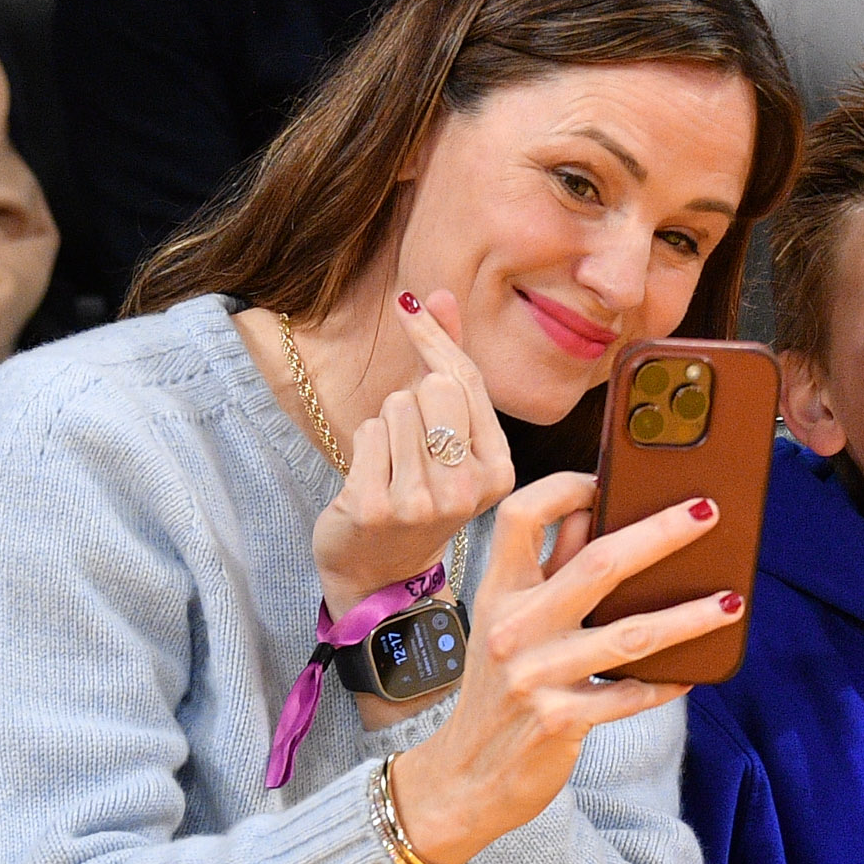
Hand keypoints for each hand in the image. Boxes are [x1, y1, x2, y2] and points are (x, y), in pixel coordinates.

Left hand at [311, 291, 519, 619]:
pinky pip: (368, 433)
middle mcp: (469, 489)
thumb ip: (446, 362)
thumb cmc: (414, 490)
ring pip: (397, 407)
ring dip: (385, 425)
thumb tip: (438, 294)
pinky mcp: (379, 508)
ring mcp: (425, 502)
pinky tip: (370, 480)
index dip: (435, 337)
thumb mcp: (443, 431)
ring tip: (391, 466)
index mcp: (499, 470)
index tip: (411, 306)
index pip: (467, 379)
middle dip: (412, 396)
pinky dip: (363, 446)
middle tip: (408, 440)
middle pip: (434, 386)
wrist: (378, 569)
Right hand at [384, 470, 744, 863]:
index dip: (567, 487)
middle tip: (707, 513)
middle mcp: (513, 628)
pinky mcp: (560, 720)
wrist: (461, 778)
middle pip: (598, 562)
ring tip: (731, 601)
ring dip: (689, 616)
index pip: (522, 515)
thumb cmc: (494, 695)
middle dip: (661, 533)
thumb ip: (547, 573)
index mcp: (498, 593)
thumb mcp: (505, 626)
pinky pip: (630, 695)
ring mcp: (536, 675)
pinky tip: (694, 672)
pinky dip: (666, 683)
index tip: (610, 479)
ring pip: (631, 633)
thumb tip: (595, 512)